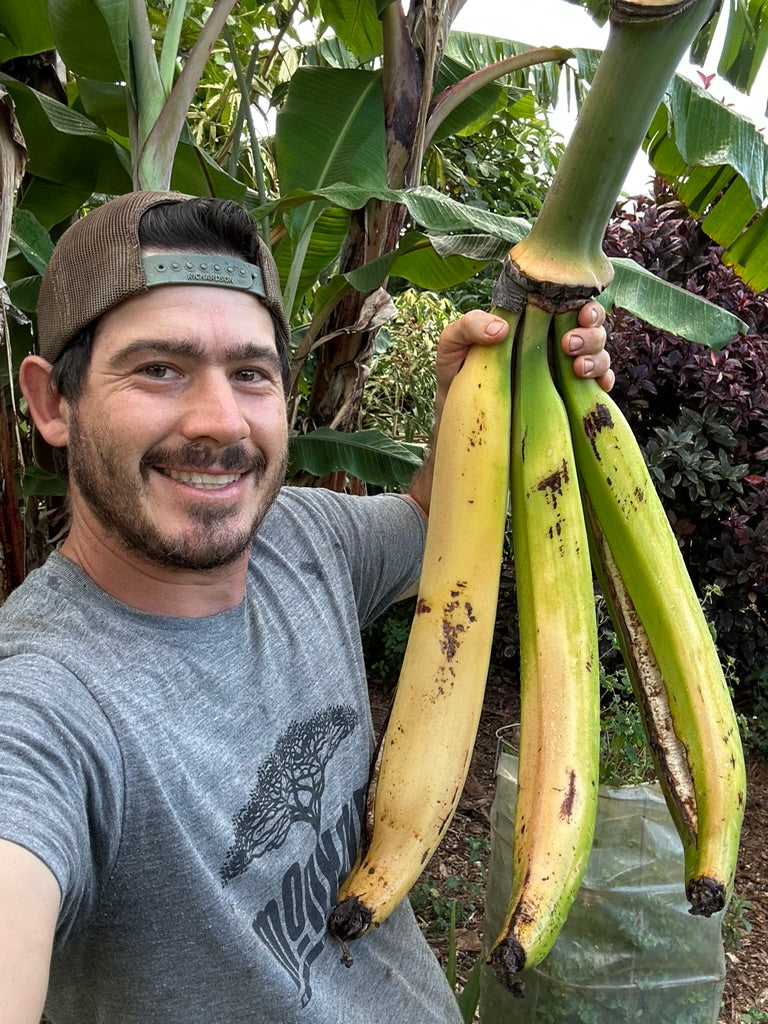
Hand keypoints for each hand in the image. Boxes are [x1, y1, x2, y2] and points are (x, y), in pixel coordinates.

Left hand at [435, 300, 612, 413]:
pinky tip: (595, 386)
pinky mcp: (566, 397)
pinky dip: (603, 383)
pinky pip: (596, 387)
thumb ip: (470, 325)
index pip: (570, 304)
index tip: (580, 314)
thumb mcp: (453, 342)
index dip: (585, 305)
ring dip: (597, 358)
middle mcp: (554, 341)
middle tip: (568, 343)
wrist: (456, 413)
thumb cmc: (456, 370)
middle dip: (591, 333)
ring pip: (600, 355)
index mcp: (534, 321)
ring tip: (576, 368)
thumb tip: (501, 328)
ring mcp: (563, 370)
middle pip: (593, 328)